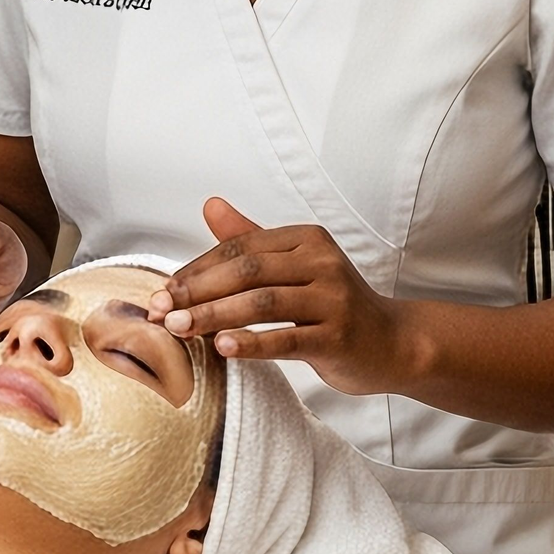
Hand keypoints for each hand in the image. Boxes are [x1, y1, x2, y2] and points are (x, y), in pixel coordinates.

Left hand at [151, 198, 408, 396]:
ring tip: (179, 329)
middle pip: (249, 270)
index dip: (197, 269)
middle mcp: (322, 262)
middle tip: (161, 312)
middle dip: (198, 291)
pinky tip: (222, 348)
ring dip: (214, 316)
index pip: (241, 247)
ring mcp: (333, 299)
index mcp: (308, 240)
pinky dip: (252, 343)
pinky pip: (287, 339)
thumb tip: (210, 205)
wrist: (392, 342)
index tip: (163, 292)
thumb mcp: (296, 265)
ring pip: (263, 303)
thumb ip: (251, 238)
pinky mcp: (337, 337)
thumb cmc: (333, 304)